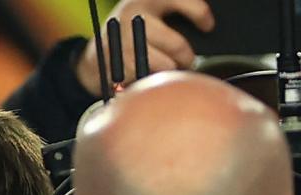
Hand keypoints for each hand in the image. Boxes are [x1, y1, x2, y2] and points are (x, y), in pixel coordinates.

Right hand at [76, 0, 214, 95]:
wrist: (96, 55)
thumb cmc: (130, 34)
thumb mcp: (147, 12)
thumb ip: (171, 14)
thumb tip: (203, 27)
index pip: (181, 0)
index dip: (200, 14)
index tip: (207, 26)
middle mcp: (132, 16)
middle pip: (176, 44)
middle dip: (186, 58)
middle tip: (186, 60)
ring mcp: (124, 41)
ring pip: (164, 65)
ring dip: (169, 71)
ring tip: (165, 67)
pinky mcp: (118, 63)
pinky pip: (147, 77)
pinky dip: (149, 78)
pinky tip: (145, 72)